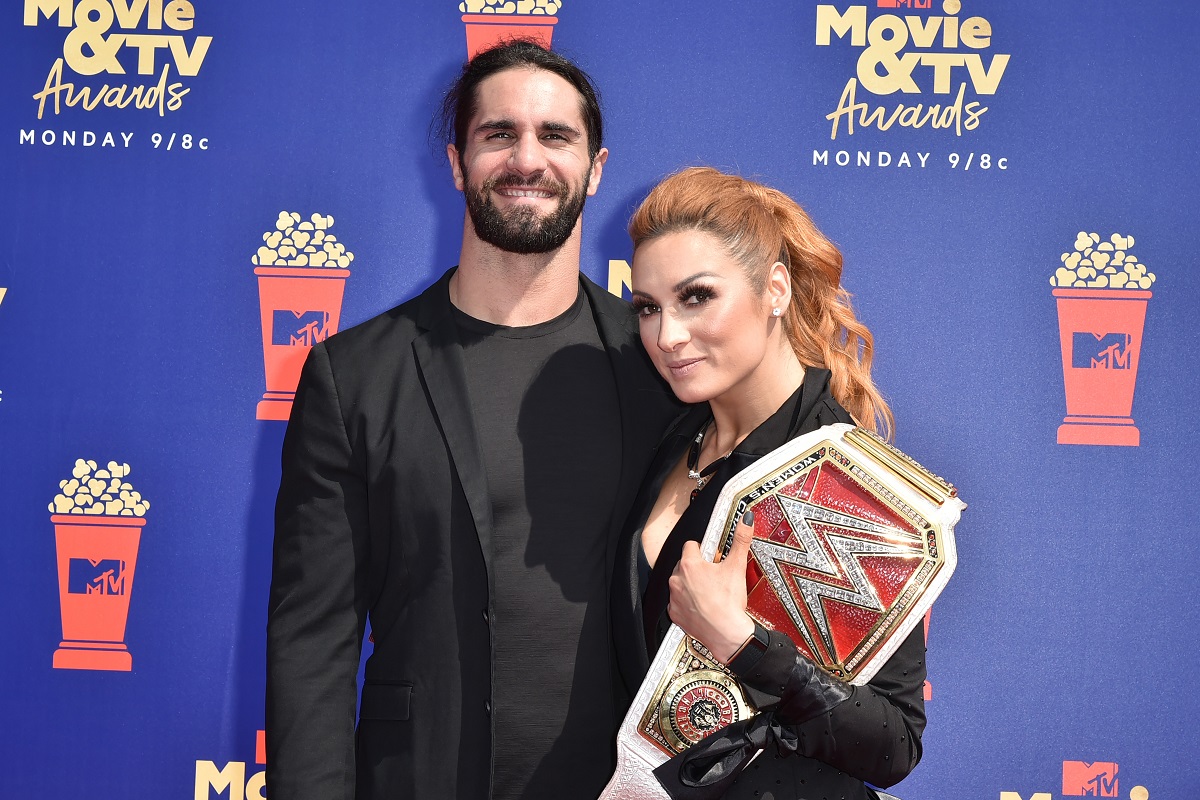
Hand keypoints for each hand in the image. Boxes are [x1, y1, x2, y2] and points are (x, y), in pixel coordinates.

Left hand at [668, 510, 756, 662]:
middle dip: (697, 568)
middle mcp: (677, 579)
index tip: (711, 556)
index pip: (691, 546)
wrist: (726, 634)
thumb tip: (745, 521)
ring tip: (709, 592)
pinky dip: (687, 603)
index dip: (703, 549)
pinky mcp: (674, 613)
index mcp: (690, 564)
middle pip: (685, 564)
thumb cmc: (729, 603)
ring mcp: (674, 597)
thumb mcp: (737, 566)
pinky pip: (678, 603)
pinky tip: (702, 606)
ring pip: (680, 583)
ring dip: (691, 585)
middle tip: (713, 576)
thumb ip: (741, 540)